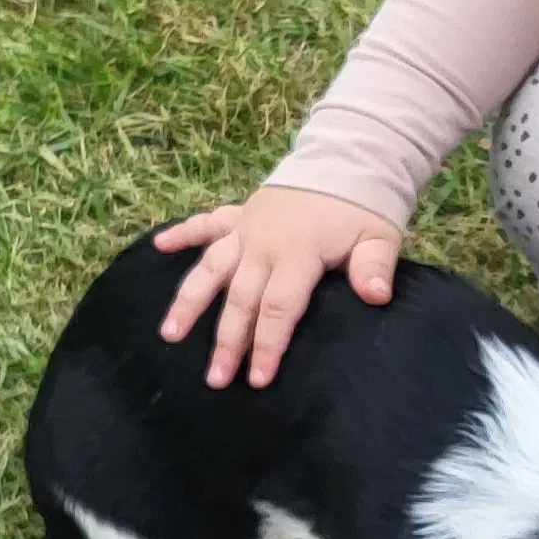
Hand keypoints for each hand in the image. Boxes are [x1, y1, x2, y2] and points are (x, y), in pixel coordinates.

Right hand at [154, 188, 401, 389]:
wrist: (348, 159)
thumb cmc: (364, 205)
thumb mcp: (379, 236)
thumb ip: (375, 267)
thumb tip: (377, 296)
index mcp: (297, 253)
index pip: (279, 307)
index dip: (268, 344)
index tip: (258, 379)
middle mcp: (263, 243)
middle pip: (240, 299)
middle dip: (227, 341)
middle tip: (216, 379)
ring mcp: (247, 227)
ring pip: (210, 267)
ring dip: (189, 301)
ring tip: (170, 334)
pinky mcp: (241, 213)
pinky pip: (207, 223)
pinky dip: (182, 233)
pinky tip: (158, 246)